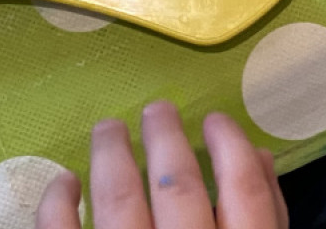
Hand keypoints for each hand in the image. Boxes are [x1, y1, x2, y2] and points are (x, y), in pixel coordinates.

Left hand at [37, 103, 287, 228]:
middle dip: (165, 139)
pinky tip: (63, 184)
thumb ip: (266, 217)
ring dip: (112, 158)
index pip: (244, 190)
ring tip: (108, 128)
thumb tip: (262, 157)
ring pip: (120, 203)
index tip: (215, 119)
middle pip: (178, 187)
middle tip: (157, 109)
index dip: (231, 146)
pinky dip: (58, 206)